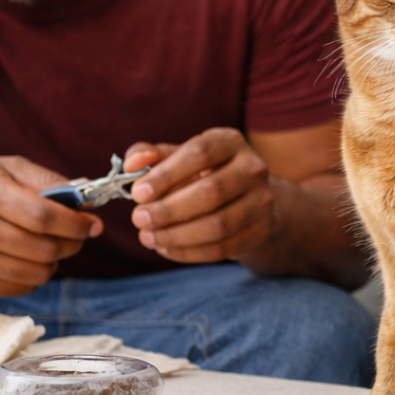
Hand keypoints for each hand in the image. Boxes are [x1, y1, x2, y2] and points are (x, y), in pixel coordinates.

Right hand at [0, 156, 102, 296]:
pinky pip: (19, 287)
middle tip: (78, 234)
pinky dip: (35, 275)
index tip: (94, 224)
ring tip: (53, 245)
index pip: (44, 216)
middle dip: (73, 243)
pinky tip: (31, 259)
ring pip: (36, 272)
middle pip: (44, 248)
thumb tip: (86, 194)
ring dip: (56, 261)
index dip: (76, 223)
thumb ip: (46, 179)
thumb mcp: (3, 167)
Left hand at [125, 129, 275, 262]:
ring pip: (218, 225)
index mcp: (231, 142)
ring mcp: (262, 201)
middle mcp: (253, 168)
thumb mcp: (181, 157)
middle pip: (211, 192)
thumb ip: (152, 155)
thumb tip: (132, 163)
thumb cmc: (204, 173)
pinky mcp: (261, 230)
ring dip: (176, 235)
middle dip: (168, 210)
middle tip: (139, 219)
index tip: (138, 193)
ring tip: (148, 237)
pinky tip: (167, 248)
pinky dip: (188, 252)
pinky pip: (222, 248)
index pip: (200, 153)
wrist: (247, 197)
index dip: (166, 174)